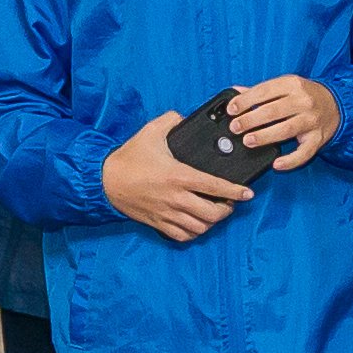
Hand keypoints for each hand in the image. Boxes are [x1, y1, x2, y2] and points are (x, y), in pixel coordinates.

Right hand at [104, 110, 255, 242]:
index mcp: (178, 175)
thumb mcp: (150, 131)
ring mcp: (167, 213)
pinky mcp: (159, 223)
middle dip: (227, 209)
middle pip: (212, 212)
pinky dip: (195, 232)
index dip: (235, 191)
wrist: (105, 180)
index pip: (215, 186)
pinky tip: (198, 224)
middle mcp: (176, 197)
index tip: (247, 193)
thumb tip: (184, 117)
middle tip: (230, 202)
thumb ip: (171, 120)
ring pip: (200, 227)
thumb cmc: (130, 158)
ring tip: (216, 212)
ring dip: (212, 222)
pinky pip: (183, 236)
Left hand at [225, 74, 343, 168]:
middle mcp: (303, 101)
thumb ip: (261, 91)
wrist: (337, 105)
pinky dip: (290, 160)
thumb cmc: (305, 96)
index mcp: (292, 84)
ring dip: (264, 136)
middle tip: (235, 128)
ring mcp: (311, 121)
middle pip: (273, 111)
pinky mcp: (317, 139)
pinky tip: (276, 164)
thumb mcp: (285, 86)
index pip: (265, 91)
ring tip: (248, 141)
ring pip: (286, 130)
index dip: (245, 101)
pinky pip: (304, 153)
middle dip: (250, 120)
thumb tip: (235, 92)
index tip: (231, 110)